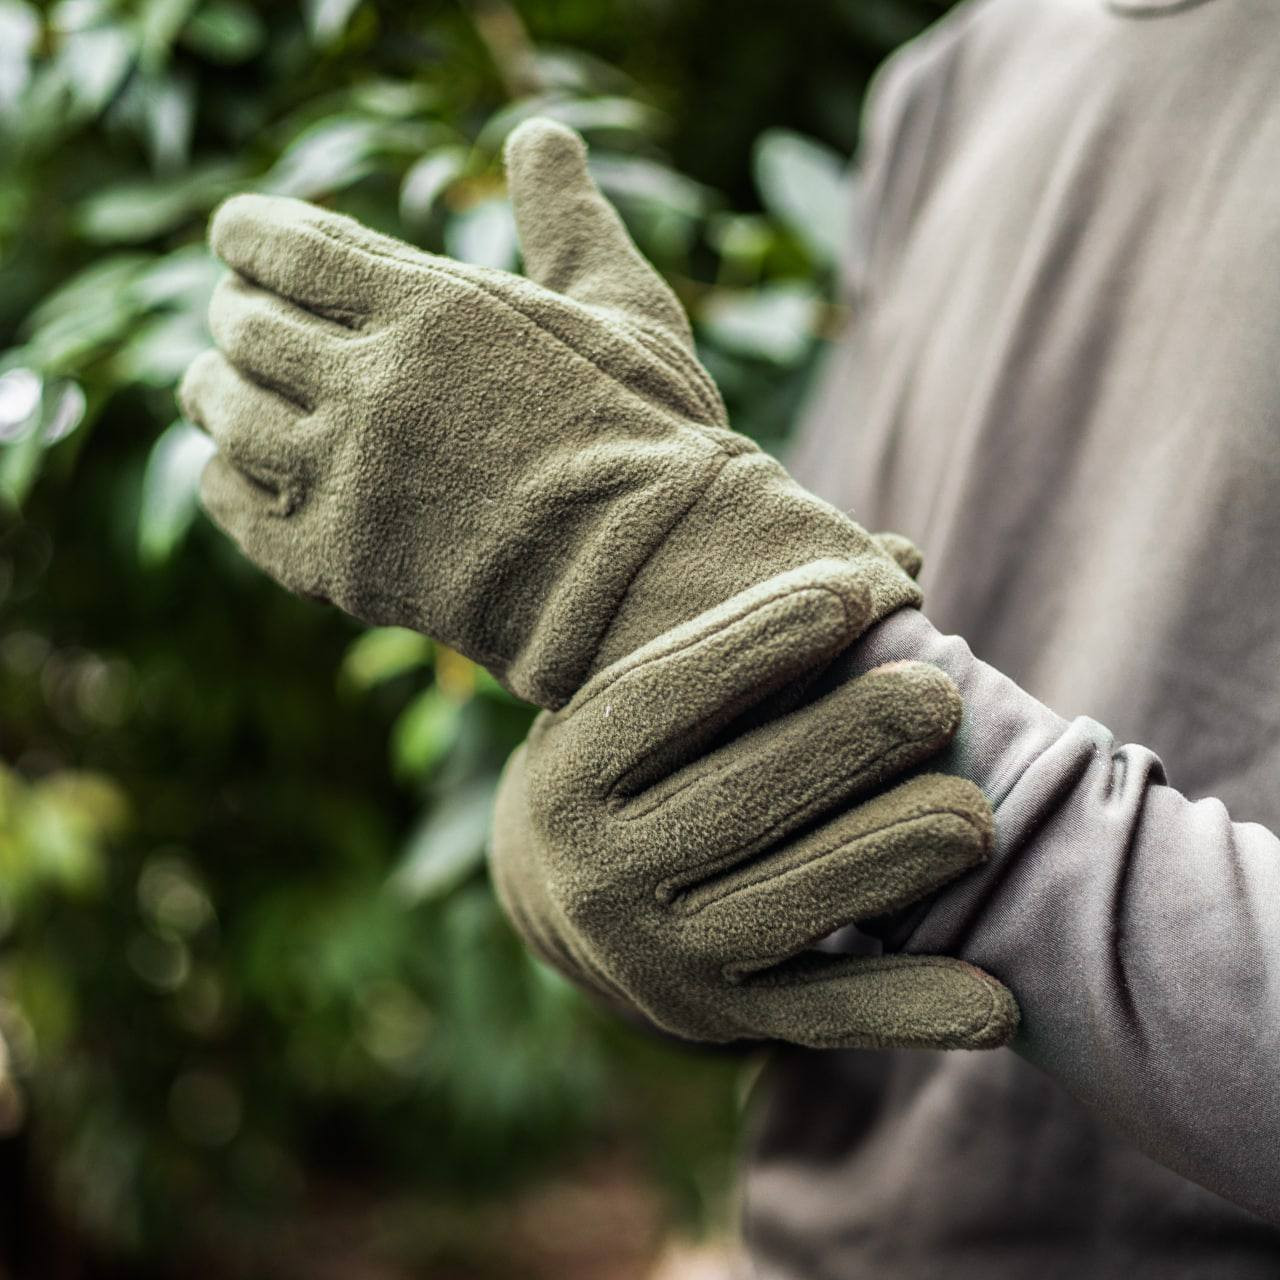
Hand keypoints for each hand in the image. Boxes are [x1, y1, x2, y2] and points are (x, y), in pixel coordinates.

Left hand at [178, 119, 917, 708]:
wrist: (652, 578)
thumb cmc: (652, 443)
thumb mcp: (627, 310)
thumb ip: (568, 219)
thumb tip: (541, 132)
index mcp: (432, 305)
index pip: (283, 243)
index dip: (247, 234)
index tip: (240, 239)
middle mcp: (369, 383)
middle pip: (243, 323)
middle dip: (235, 311)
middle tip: (241, 316)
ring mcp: (344, 477)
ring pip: (223, 409)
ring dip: (213, 388)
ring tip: (218, 384)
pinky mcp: (335, 563)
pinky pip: (234, 502)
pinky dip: (223, 473)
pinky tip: (235, 465)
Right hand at [490, 561, 1018, 1049]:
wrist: (560, 898)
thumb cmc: (638, 760)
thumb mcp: (646, 688)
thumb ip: (752, 628)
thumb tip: (902, 558)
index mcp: (571, 768)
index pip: (662, 695)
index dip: (757, 642)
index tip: (858, 594)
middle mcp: (596, 871)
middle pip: (733, 802)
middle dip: (844, 745)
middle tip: (941, 695)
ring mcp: (654, 959)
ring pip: (783, 908)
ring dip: (886, 860)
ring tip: (977, 818)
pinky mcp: (717, 1020)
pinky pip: (822, 1015)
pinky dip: (911, 1011)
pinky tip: (997, 1004)